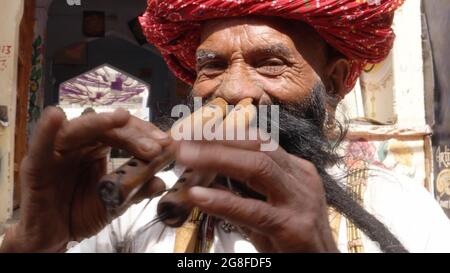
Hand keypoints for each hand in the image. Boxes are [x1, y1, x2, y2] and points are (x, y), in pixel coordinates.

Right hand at [0, 107, 170, 252]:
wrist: (54, 237)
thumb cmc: (79, 214)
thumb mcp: (115, 202)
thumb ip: (136, 190)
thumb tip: (161, 181)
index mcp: (96, 148)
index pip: (122, 132)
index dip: (144, 134)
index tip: (165, 143)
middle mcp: (78, 145)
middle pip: (105, 128)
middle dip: (132, 133)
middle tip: (154, 145)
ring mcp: (56, 152)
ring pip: (77, 129)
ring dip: (101, 123)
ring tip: (121, 118)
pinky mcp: (36, 166)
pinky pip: (40, 145)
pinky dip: (46, 130)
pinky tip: (56, 116)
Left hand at [175, 139, 337, 252]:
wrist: (322, 267)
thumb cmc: (294, 242)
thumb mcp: (269, 211)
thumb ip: (242, 197)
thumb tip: (207, 184)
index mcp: (295, 171)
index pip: (259, 142)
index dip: (225, 134)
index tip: (194, 132)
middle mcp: (300, 179)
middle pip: (258, 146)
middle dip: (218, 139)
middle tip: (184, 138)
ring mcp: (300, 201)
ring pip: (259, 167)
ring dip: (218, 158)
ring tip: (186, 157)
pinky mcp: (294, 227)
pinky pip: (254, 210)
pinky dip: (224, 201)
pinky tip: (199, 196)